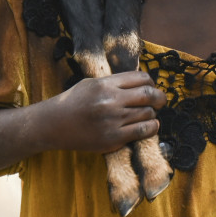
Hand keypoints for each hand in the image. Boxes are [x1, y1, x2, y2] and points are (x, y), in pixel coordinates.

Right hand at [41, 71, 165, 153]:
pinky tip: (150, 125)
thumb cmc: (73, 102)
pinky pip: (142, 131)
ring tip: (150, 114)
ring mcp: (112, 120)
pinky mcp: (113, 138)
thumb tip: (139, 82)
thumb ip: (114, 82)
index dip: (151, 82)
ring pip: (147, 114)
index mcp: (105, 84)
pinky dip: (151, 127)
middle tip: (161, 100)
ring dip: (153, 113)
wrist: (54, 124)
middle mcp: (110, 100)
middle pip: (148, 95)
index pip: (140, 78)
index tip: (151, 87)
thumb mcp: (91, 83)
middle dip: (160, 97)